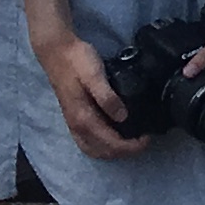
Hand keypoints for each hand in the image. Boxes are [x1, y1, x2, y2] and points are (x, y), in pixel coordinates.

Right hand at [38, 29, 145, 161]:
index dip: (130, 146)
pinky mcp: (73, 119)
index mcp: (83, 118)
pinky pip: (88, 142)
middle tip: (144, 142)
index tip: (147, 139)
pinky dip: (102, 146)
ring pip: (93, 150)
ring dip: (112, 152)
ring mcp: (73, 124)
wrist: (57, 52)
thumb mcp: (95, 74)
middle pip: (102, 152)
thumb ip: (107, 97)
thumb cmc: (78, 61)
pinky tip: (113, 137)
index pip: (110, 143)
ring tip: (131, 142)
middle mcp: (77, 127)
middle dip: (124, 152)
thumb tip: (123, 117)